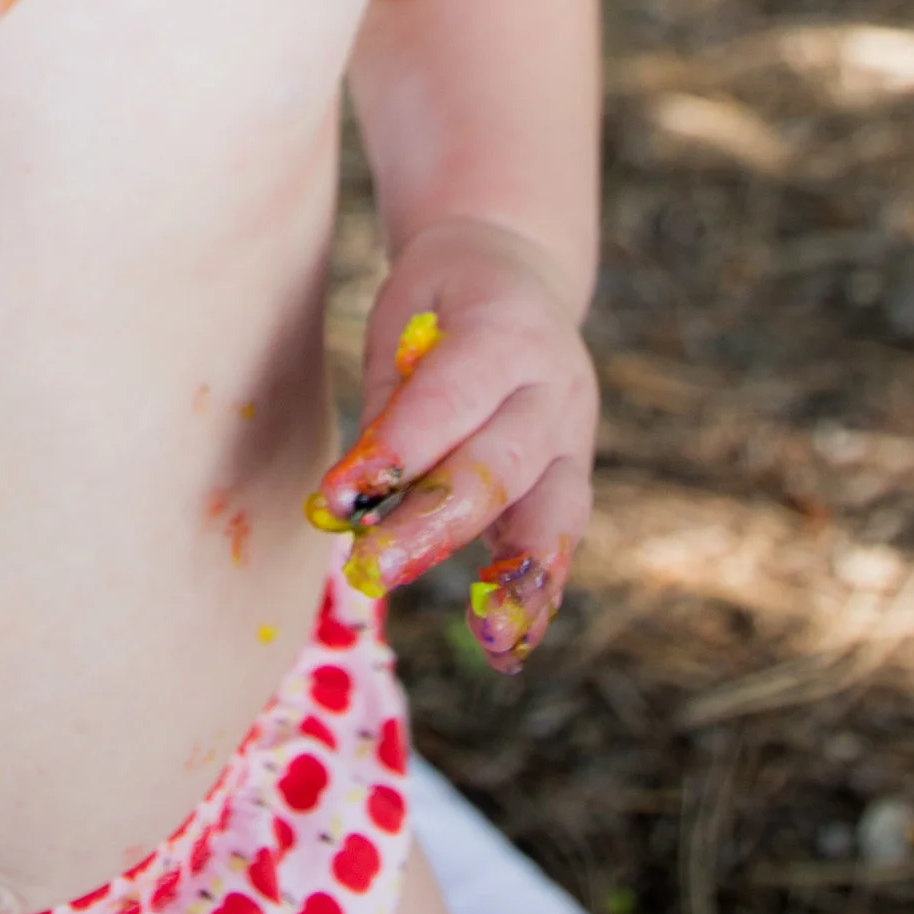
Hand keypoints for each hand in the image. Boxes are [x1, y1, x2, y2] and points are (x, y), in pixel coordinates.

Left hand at [305, 222, 596, 669]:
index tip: (335, 499)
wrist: (520, 271)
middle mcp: (555, 384)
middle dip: (434, 524)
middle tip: (372, 570)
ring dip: (516, 577)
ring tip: (488, 635)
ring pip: (554, 509)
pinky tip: (512, 642)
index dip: (394, 453)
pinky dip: (539, 590)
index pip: (447, 400)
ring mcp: (577, 433)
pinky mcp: (578, 473)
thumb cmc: (439, 301)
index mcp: (505, 329)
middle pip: (498, 464)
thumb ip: (390, 405)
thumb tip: (356, 499)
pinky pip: (563, 535)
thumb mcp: (402, 319)